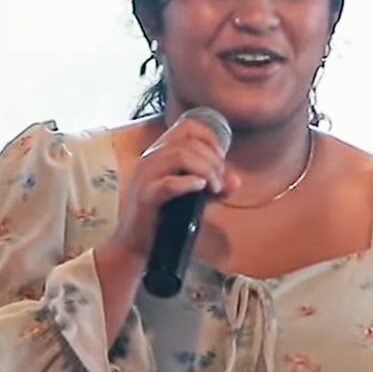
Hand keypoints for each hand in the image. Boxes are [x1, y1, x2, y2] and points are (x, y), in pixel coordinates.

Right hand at [102, 116, 238, 261]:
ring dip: (206, 170)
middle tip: (220, 182)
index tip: (221, 160)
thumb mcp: (194, 198)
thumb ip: (215, 187)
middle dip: (213, 160)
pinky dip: (189, 183)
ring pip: (180, 156)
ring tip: (215, 188)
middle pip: (189, 142)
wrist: (136, 244)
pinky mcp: (146, 197)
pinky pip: (169, 183)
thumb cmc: (163, 218)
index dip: (210, 139)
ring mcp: (146, 177)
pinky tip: (201, 188)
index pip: (187, 127)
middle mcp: (150, 158)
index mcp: (159, 153)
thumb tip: (236, 180)